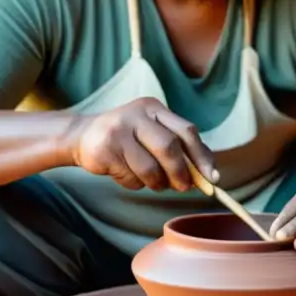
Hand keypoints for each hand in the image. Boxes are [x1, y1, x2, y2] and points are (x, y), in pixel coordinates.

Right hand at [65, 98, 216, 191]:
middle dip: (180, 172)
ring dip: (156, 183)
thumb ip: (179, 148)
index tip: (213, 179)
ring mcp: (119, 130)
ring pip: (150, 167)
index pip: (187, 131)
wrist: (82, 136)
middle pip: (170, 147)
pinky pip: (131, 177)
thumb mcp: (152, 134)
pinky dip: (135, 184)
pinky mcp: (106, 148)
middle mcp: (138, 114)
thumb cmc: (127, 139)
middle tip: (184, 187)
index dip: (202, 156)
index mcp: (154, 108)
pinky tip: (126, 175)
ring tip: (152, 182)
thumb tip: (208, 174)